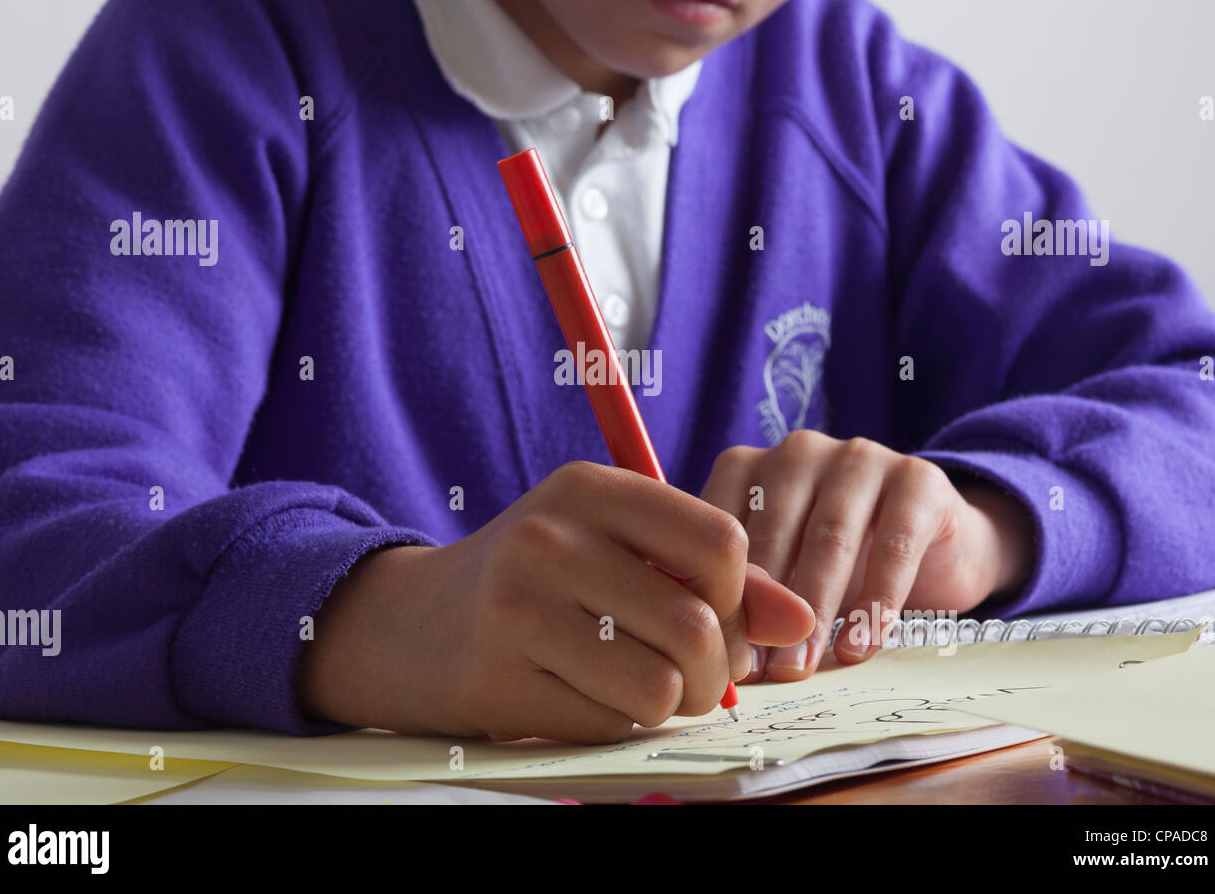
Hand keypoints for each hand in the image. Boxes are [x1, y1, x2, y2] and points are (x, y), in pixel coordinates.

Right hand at [297, 461, 814, 742]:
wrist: (412, 624)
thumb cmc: (538, 581)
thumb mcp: (614, 548)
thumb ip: (711, 577)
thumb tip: (802, 620)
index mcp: (590, 488)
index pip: (720, 542)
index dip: (739, 596)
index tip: (713, 612)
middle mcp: (552, 537)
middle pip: (700, 626)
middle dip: (712, 671)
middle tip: (689, 675)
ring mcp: (519, 607)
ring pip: (660, 688)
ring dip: (667, 706)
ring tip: (638, 687)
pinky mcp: (497, 677)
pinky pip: (608, 725)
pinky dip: (615, 724)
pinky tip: (582, 696)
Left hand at [698, 432, 1033, 680]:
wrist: (939, 546)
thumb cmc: (842, 566)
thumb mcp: (784, 573)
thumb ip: (747, 593)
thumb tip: (710, 654)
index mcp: (751, 466)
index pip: (723, 528)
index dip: (719, 592)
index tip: (716, 650)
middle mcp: (800, 452)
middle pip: (774, 535)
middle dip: (762, 608)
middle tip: (753, 671)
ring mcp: (861, 458)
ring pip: (829, 539)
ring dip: (812, 611)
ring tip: (798, 667)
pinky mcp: (918, 478)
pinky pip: (893, 546)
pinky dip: (874, 603)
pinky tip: (857, 648)